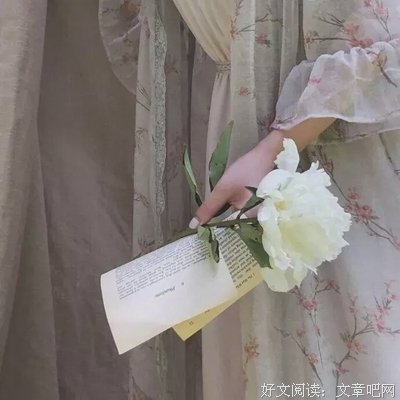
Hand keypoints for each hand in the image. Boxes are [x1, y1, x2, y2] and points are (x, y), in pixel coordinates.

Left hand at [189, 118, 335, 227]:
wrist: (268, 155)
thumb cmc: (247, 171)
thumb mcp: (224, 189)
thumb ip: (209, 208)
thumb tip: (193, 226)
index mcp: (253, 220)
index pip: (231, 236)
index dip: (216, 237)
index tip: (202, 238)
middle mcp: (261, 223)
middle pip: (237, 233)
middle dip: (222, 234)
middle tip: (204, 236)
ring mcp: (263, 217)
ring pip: (241, 226)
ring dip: (228, 226)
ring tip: (212, 230)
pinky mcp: (262, 212)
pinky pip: (246, 220)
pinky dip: (236, 219)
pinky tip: (226, 219)